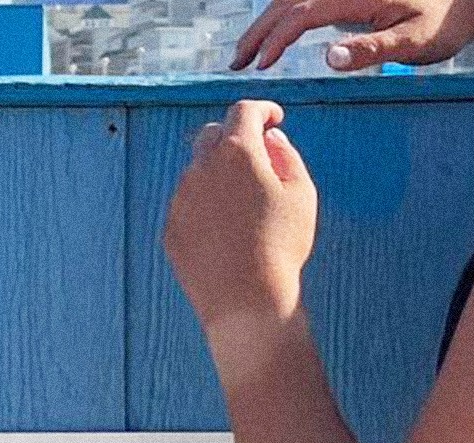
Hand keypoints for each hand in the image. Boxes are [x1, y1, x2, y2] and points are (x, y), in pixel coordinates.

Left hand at [163, 101, 317, 367]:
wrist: (245, 300)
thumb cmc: (281, 246)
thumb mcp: (302, 194)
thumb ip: (287, 155)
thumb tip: (271, 140)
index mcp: (237, 153)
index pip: (244, 111)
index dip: (263, 110)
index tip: (274, 118)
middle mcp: (201, 170)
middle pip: (212, 135)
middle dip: (234, 136)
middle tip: (254, 152)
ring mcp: (180, 200)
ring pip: (196, 172)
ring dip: (217, 174)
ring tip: (242, 202)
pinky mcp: (171, 229)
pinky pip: (186, 206)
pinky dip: (203, 205)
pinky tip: (224, 229)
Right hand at [230, 0, 473, 70]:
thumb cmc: (445, 22)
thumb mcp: (415, 42)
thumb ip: (372, 49)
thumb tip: (328, 56)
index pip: (302, 13)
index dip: (276, 39)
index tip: (260, 67)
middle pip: (289, 1)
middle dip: (259, 31)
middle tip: (236, 62)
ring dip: (267, 23)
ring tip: (248, 52)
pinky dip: (285, 15)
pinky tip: (277, 33)